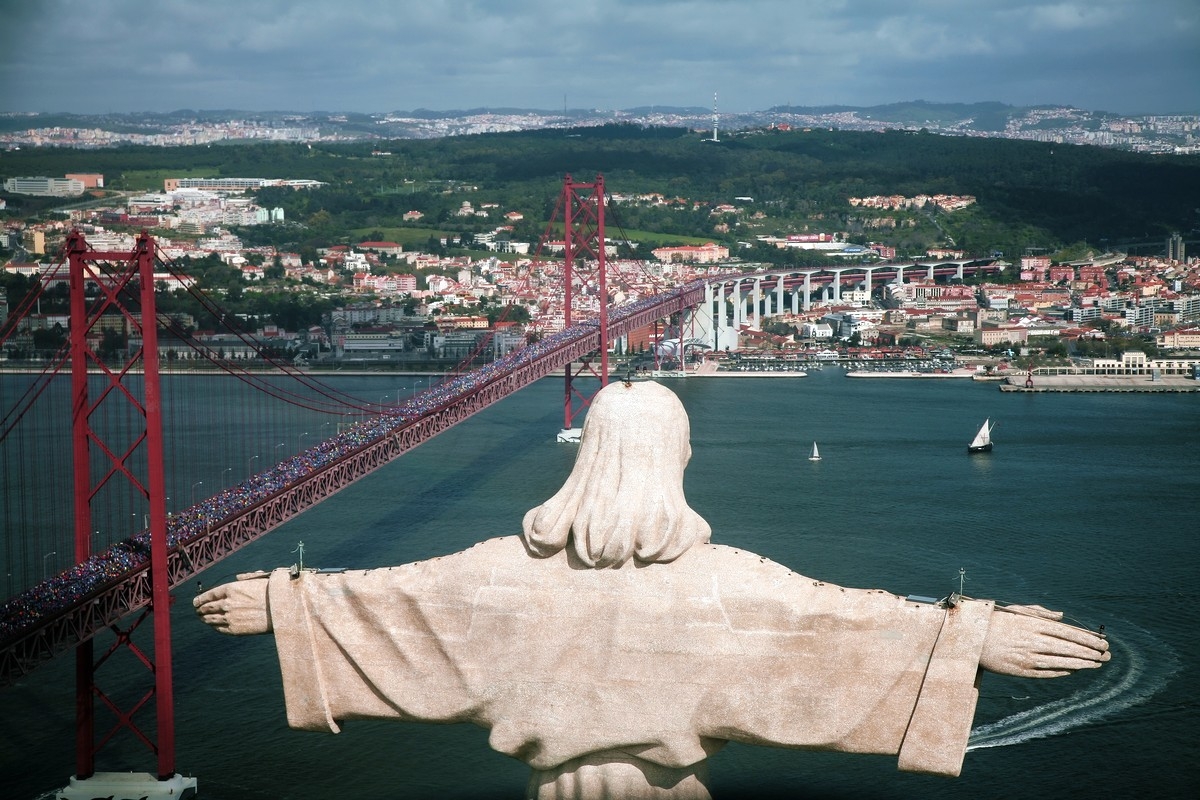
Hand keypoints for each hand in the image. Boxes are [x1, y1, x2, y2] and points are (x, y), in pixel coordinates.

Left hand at [193, 572, 271, 634]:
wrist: (283, 609)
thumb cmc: (273, 592)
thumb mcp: (259, 579)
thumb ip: (246, 578)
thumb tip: (238, 577)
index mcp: (232, 588)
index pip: (209, 594)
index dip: (200, 599)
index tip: (196, 602)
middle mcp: (228, 603)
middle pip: (207, 607)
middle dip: (200, 609)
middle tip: (197, 610)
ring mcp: (230, 617)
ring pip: (211, 619)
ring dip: (205, 618)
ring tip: (203, 618)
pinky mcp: (235, 630)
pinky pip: (219, 628)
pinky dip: (214, 626)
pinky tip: (213, 625)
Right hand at [979, 604, 1109, 677]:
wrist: (970, 638)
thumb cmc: (996, 621)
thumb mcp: (1017, 610)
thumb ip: (1040, 612)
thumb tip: (1062, 617)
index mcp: (1033, 624)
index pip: (1068, 632)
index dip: (1088, 638)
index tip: (1102, 642)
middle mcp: (1033, 641)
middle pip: (1069, 648)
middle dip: (1091, 652)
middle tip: (1107, 654)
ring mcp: (1027, 657)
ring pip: (1062, 661)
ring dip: (1082, 663)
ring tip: (1096, 664)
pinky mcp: (1020, 670)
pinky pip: (1048, 672)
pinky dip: (1063, 671)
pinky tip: (1075, 670)